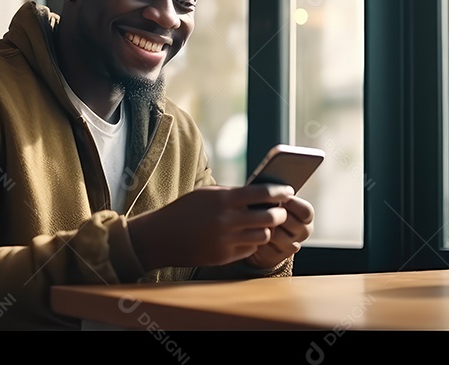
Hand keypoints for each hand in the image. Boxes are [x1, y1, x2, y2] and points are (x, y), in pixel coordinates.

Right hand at [128, 184, 293, 269]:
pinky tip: (244, 237)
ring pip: (263, 236)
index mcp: (223, 200)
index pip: (262, 193)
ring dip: (266, 230)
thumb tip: (259, 193)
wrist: (160, 238)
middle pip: (269, 217)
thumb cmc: (184, 211)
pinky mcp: (223, 257)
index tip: (288, 191)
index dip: (279, 192)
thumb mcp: (206, 194)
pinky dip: (251, 243)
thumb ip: (232, 194)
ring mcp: (226, 241)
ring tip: (263, 224)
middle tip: (279, 211)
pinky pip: (249, 250)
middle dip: (279, 213)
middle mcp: (227, 221)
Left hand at [245, 194, 314, 268]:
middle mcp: (303, 233)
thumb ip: (280, 197)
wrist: (269, 240)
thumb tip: (271, 188)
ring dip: (263, 224)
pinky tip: (252, 230)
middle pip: (288, 220)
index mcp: (307, 219)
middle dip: (274, 212)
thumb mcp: (280, 204)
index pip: (305, 211)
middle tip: (262, 207)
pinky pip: (264, 244)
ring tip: (255, 218)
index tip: (280, 197)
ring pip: (275, 233)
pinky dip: (256, 236)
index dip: (292, 202)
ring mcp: (291, 246)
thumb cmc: (273, 213)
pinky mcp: (276, 256)